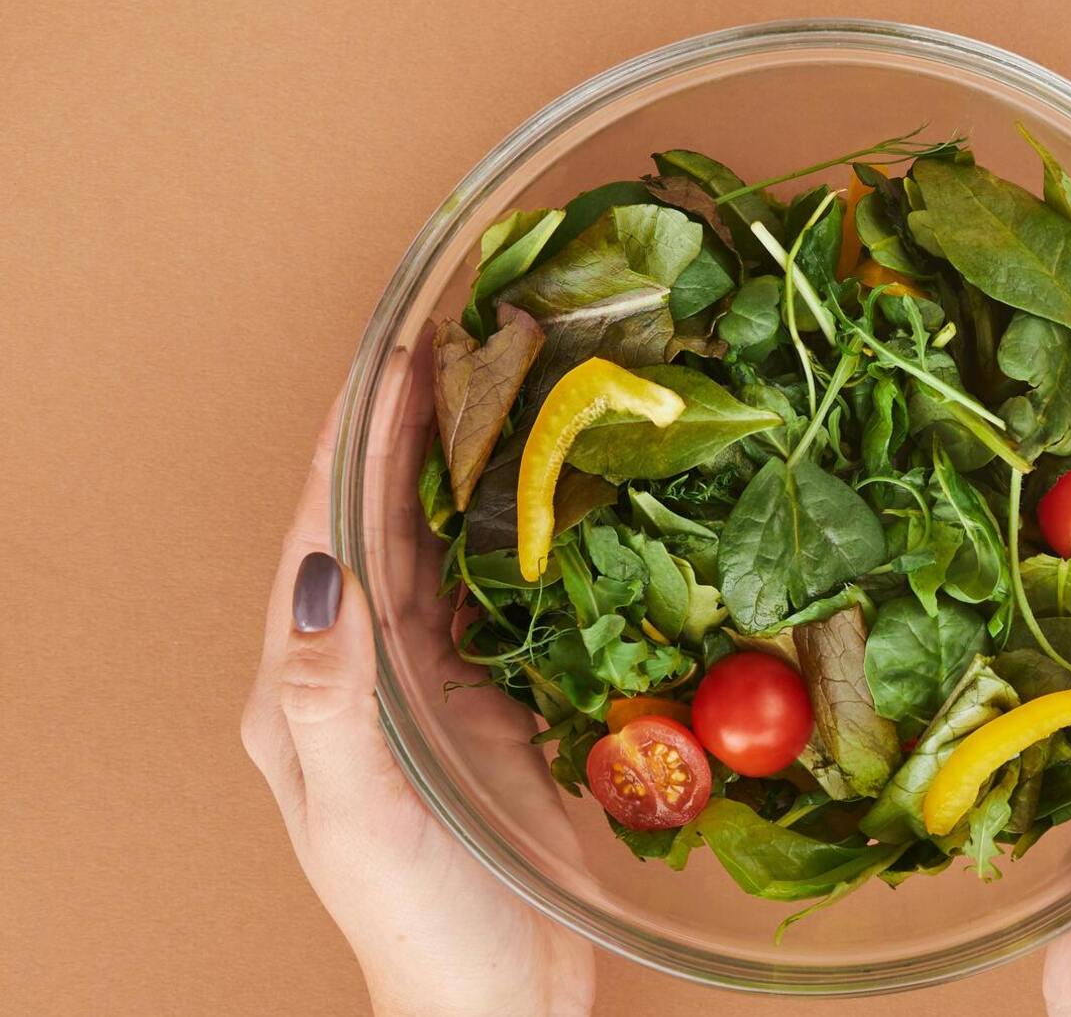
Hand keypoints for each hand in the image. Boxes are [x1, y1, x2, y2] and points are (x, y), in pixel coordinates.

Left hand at [241, 355, 594, 1016]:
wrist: (498, 1001)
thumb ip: (332, 699)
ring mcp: (420, 683)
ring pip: (434, 547)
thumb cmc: (421, 925)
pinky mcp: (483, 702)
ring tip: (500, 384)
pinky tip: (545, 487)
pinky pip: (492, 596)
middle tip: (457, 341)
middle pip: (374, 523)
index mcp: (302, 690)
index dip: (352, 443)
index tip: (392, 359)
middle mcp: (355, 670)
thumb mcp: (364, 818)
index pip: (319, 536)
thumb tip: (318, 573)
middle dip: (406, 430)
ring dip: (459, 466)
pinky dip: (513, 533)